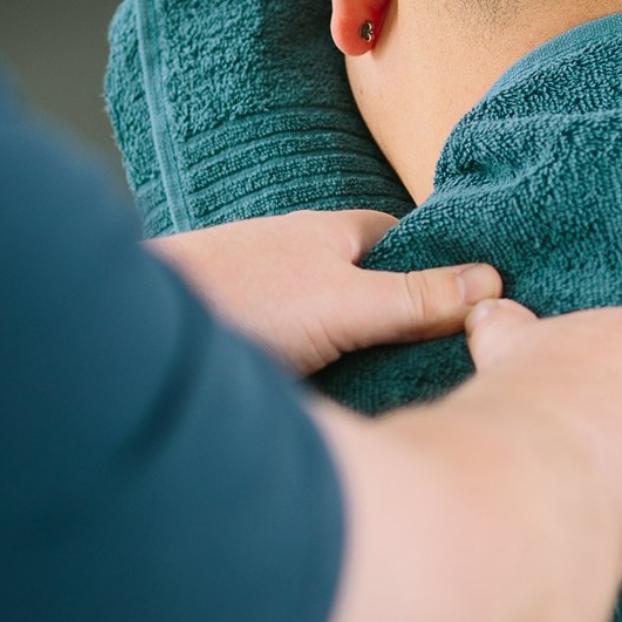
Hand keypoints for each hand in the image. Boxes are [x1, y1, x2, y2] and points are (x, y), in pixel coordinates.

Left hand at [147, 210, 502, 374]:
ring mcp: (259, 286)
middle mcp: (293, 252)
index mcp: (328, 233)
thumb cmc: (240, 302)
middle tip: (433, 354)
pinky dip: (307, 356)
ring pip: (320, 309)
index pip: (396, 237)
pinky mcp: (232, 322)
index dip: (432, 264)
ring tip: (381, 379)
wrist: (131, 330)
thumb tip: (490, 281)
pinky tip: (315, 389)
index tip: (466, 300)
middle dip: (392, 306)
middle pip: (360, 276)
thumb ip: (414, 299)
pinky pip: (287, 335)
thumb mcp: (345, 306)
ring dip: (346, 336)